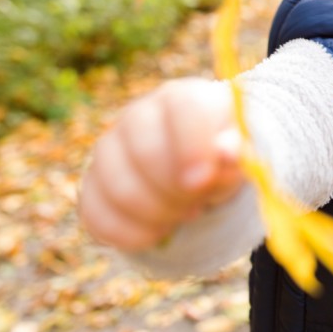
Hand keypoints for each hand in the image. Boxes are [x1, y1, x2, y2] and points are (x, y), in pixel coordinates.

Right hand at [78, 78, 244, 251]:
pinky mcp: (93, 182)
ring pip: (115, 184)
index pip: (182, 108)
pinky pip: (93, 211)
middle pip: (143, 148)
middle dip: (174, 189)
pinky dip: (128, 233)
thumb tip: (227, 152)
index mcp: (184, 99)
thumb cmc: (221, 157)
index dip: (191, 146)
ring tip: (184, 215)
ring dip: (155, 213)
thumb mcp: (239, 154)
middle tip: (198, 204)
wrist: (199, 170)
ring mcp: (110, 147)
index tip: (202, 181)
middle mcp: (140, 115)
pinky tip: (157, 232)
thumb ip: (236, 152)